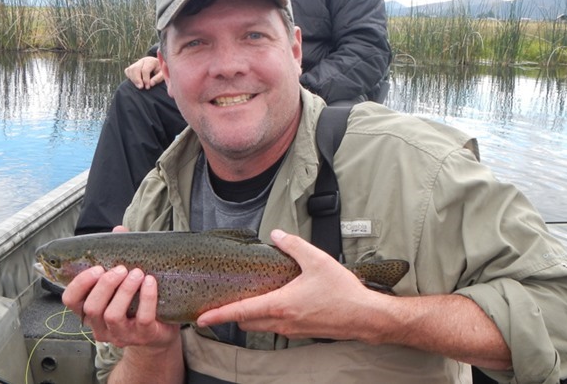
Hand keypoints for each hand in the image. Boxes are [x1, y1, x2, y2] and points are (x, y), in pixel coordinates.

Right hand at [62, 228, 178, 348]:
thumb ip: (119, 255)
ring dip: (125, 290)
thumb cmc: (138, 301)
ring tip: (138, 273)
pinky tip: (150, 283)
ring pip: (113, 315)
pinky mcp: (144, 336)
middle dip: (105, 285)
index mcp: (91, 311)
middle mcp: (101, 326)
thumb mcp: (125, 279)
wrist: (164, 327)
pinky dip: (147, 298)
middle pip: (92, 308)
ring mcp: (121, 334)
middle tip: (120, 268)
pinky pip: (142, 318)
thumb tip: (118, 230)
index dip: (79, 284)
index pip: (70, 300)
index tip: (96, 268)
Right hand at [124, 57, 163, 89]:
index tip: (148, 87)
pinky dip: (130, 77)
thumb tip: (151, 84)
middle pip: (135, 69)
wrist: (158, 68)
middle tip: (140, 87)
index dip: (145, 79)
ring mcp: (137, 63)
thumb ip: (158, 78)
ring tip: (139, 86)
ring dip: (133, 79)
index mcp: (151, 61)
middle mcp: (143, 60)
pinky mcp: (132, 66)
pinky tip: (136, 82)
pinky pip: (127, 71)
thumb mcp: (163, 74)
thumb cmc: (161, 72)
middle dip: (137, 79)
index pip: (145, 70)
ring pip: (130, 70)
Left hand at [196, 229, 387, 341]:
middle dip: (232, 314)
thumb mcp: (317, 260)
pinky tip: (277, 301)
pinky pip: (276, 327)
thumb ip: (293, 245)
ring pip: (260, 326)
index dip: (218, 315)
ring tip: (248, 298)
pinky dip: (268, 317)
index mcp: (280, 305)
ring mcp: (291, 330)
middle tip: (223, 302)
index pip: (240, 312)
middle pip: (246, 322)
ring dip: (250, 316)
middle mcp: (282, 321)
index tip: (201, 318)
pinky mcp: (301, 332)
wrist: (365, 316)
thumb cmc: (342, 292)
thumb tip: (276, 234)